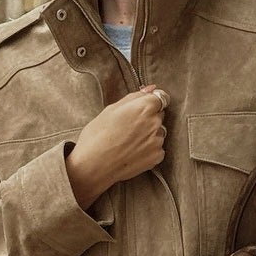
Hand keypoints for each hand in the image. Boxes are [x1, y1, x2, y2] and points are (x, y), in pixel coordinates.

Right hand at [64, 85, 168, 207]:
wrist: (93, 166)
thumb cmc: (97, 136)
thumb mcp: (111, 109)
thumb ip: (134, 97)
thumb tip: (151, 89)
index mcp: (144, 107)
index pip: (162, 97)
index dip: (152, 102)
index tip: (143, 108)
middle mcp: (155, 122)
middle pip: (159, 115)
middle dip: (149, 118)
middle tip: (130, 127)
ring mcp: (158, 141)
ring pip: (158, 132)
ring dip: (149, 134)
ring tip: (129, 142)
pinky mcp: (157, 156)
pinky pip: (157, 148)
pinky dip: (149, 149)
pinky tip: (133, 152)